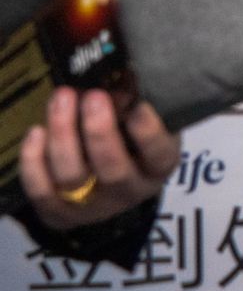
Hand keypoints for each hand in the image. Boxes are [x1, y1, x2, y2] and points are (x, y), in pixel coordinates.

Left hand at [20, 87, 178, 231]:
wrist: (105, 190)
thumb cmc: (129, 143)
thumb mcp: (141, 124)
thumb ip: (135, 106)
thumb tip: (118, 77)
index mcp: (157, 167)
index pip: (160, 155)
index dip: (149, 133)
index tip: (139, 106)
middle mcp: (128, 191)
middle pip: (112, 169)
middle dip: (99, 131)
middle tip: (93, 96)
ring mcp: (92, 205)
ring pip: (72, 176)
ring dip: (63, 134)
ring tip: (62, 98)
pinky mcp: (59, 213)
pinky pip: (41, 190)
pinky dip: (34, 160)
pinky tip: (36, 131)